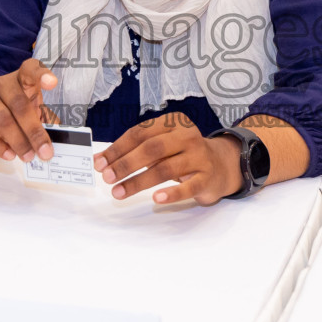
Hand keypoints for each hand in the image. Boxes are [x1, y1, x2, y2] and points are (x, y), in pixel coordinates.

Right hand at [0, 59, 58, 161]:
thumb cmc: (13, 111)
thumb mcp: (32, 110)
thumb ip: (45, 119)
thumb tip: (61, 136)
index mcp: (21, 78)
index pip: (30, 69)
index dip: (41, 74)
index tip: (52, 83)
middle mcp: (2, 84)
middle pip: (19, 104)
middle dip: (34, 131)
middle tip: (45, 151)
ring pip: (3, 120)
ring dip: (18, 142)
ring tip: (29, 156)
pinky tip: (9, 154)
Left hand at [95, 113, 241, 205]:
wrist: (222, 165)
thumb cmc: (183, 155)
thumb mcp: (162, 146)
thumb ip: (134, 151)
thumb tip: (101, 161)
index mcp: (173, 123)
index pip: (140, 133)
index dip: (117, 148)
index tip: (100, 163)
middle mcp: (187, 136)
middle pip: (151, 149)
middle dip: (126, 163)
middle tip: (107, 177)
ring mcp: (199, 156)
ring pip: (165, 168)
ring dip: (138, 182)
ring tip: (119, 192)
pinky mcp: (207, 177)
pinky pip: (188, 186)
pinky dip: (171, 193)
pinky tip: (156, 199)